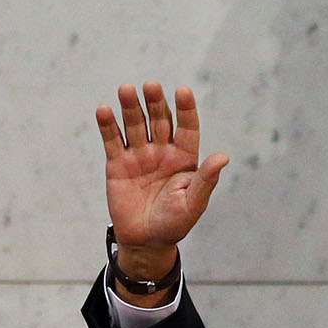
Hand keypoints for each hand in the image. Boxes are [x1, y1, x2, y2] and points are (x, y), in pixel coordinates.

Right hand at [94, 82, 228, 282]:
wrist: (147, 241)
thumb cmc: (175, 223)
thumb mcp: (193, 203)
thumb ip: (206, 180)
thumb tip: (223, 157)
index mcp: (184, 158)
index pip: (187, 128)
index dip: (186, 110)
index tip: (183, 91)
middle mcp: (162, 152)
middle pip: (159, 121)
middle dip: (155, 103)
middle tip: (151, 86)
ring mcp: (139, 155)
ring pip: (135, 125)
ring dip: (131, 107)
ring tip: (127, 90)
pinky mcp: (117, 164)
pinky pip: (112, 141)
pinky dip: (108, 126)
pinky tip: (105, 111)